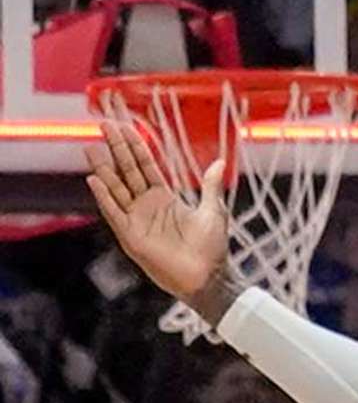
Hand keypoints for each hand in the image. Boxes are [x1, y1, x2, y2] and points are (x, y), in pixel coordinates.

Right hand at [84, 121, 228, 302]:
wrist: (208, 278)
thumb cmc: (212, 249)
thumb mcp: (213, 211)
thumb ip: (210, 186)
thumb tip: (220, 162)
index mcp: (164, 198)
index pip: (145, 166)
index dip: (135, 146)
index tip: (124, 126)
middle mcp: (147, 206)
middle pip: (128, 171)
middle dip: (116, 148)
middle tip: (104, 125)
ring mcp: (137, 220)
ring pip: (116, 189)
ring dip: (104, 169)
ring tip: (91, 148)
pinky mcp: (131, 236)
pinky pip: (114, 213)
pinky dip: (104, 197)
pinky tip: (94, 180)